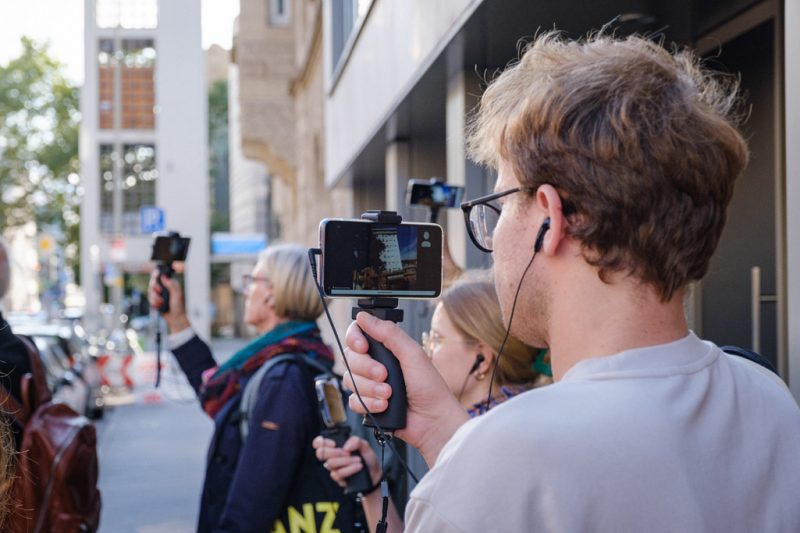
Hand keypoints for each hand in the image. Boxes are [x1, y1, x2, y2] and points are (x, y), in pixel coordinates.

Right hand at [148, 270, 189, 332]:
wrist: (175, 318)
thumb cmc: (178, 306)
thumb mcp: (177, 294)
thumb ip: (171, 285)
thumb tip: (164, 277)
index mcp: (170, 283)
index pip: (160, 275)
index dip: (156, 275)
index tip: (156, 277)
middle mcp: (164, 287)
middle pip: (152, 283)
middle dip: (154, 289)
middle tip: (159, 291)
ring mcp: (159, 293)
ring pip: (150, 291)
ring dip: (154, 298)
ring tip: (161, 302)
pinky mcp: (155, 299)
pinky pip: (149, 298)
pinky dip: (153, 302)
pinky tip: (158, 305)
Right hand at [313, 435, 380, 487]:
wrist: (374, 473)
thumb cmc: (367, 459)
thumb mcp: (364, 445)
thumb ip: (356, 440)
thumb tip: (346, 445)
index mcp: (336, 446)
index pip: (319, 443)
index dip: (321, 442)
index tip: (334, 444)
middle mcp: (333, 456)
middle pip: (321, 453)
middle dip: (336, 452)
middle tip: (348, 453)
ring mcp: (334, 468)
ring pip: (331, 463)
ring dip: (346, 461)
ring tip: (358, 460)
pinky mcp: (338, 478)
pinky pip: (338, 473)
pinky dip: (350, 469)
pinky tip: (357, 467)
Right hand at [342, 312, 468, 465]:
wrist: (433, 420)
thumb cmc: (429, 387)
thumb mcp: (412, 353)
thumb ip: (388, 333)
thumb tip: (364, 317)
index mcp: (386, 349)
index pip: (356, 336)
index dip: (354, 339)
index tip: (362, 347)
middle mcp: (375, 364)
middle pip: (350, 359)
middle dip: (366, 369)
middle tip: (385, 374)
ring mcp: (370, 385)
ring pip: (350, 381)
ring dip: (370, 389)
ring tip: (389, 394)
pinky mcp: (368, 404)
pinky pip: (353, 401)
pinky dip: (368, 404)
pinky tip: (384, 405)